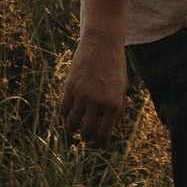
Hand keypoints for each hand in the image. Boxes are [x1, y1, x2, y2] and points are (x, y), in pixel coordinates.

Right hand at [58, 0, 129, 142]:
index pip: (103, 135)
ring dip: (71, 130)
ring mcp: (83, 94)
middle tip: (84, 137)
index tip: (95, 144)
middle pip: (86, 132)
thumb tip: (114, 132)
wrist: (102, 42)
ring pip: (72, 123)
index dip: (98, 143)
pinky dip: (64, 116)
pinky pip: (63, 109)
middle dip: (85, 138)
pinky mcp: (70, 86)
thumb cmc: (115, 67)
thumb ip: (119, 110)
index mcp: (114, 105)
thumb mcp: (122, 88)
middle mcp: (99, 102)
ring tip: (73, 130)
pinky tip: (67, 116)